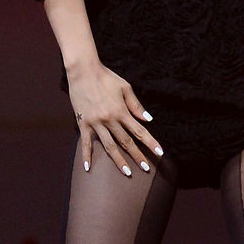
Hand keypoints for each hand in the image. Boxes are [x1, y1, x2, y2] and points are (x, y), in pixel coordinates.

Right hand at [67, 61, 163, 176]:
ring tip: (127, 173)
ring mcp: (95, 123)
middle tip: (147, 169)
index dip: (150, 143)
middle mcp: (110, 120)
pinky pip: (85, 143)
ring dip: (118, 161)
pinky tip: (88, 168)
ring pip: (109, 146)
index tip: (160, 153)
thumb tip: (148, 120)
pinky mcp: (83, 123)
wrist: (84, 71)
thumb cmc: (106, 77)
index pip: (140, 131)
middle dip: (138, 156)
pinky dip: (86, 156)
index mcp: (121, 111)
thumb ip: (136, 105)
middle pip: (126, 142)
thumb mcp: (125, 87)